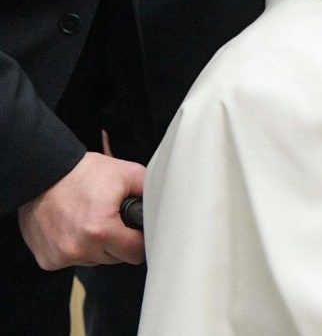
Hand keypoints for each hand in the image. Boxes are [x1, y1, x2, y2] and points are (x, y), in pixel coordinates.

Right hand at [18, 152, 145, 269]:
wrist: (43, 174)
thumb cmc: (84, 173)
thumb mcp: (128, 174)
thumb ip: (150, 193)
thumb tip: (166, 208)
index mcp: (101, 231)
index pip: (137, 254)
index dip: (141, 240)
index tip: (138, 230)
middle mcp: (79, 248)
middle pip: (117, 258)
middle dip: (120, 241)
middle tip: (112, 218)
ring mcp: (61, 256)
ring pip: (97, 260)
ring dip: (99, 246)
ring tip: (92, 220)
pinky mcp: (48, 260)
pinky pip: (75, 260)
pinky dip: (79, 247)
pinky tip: (75, 228)